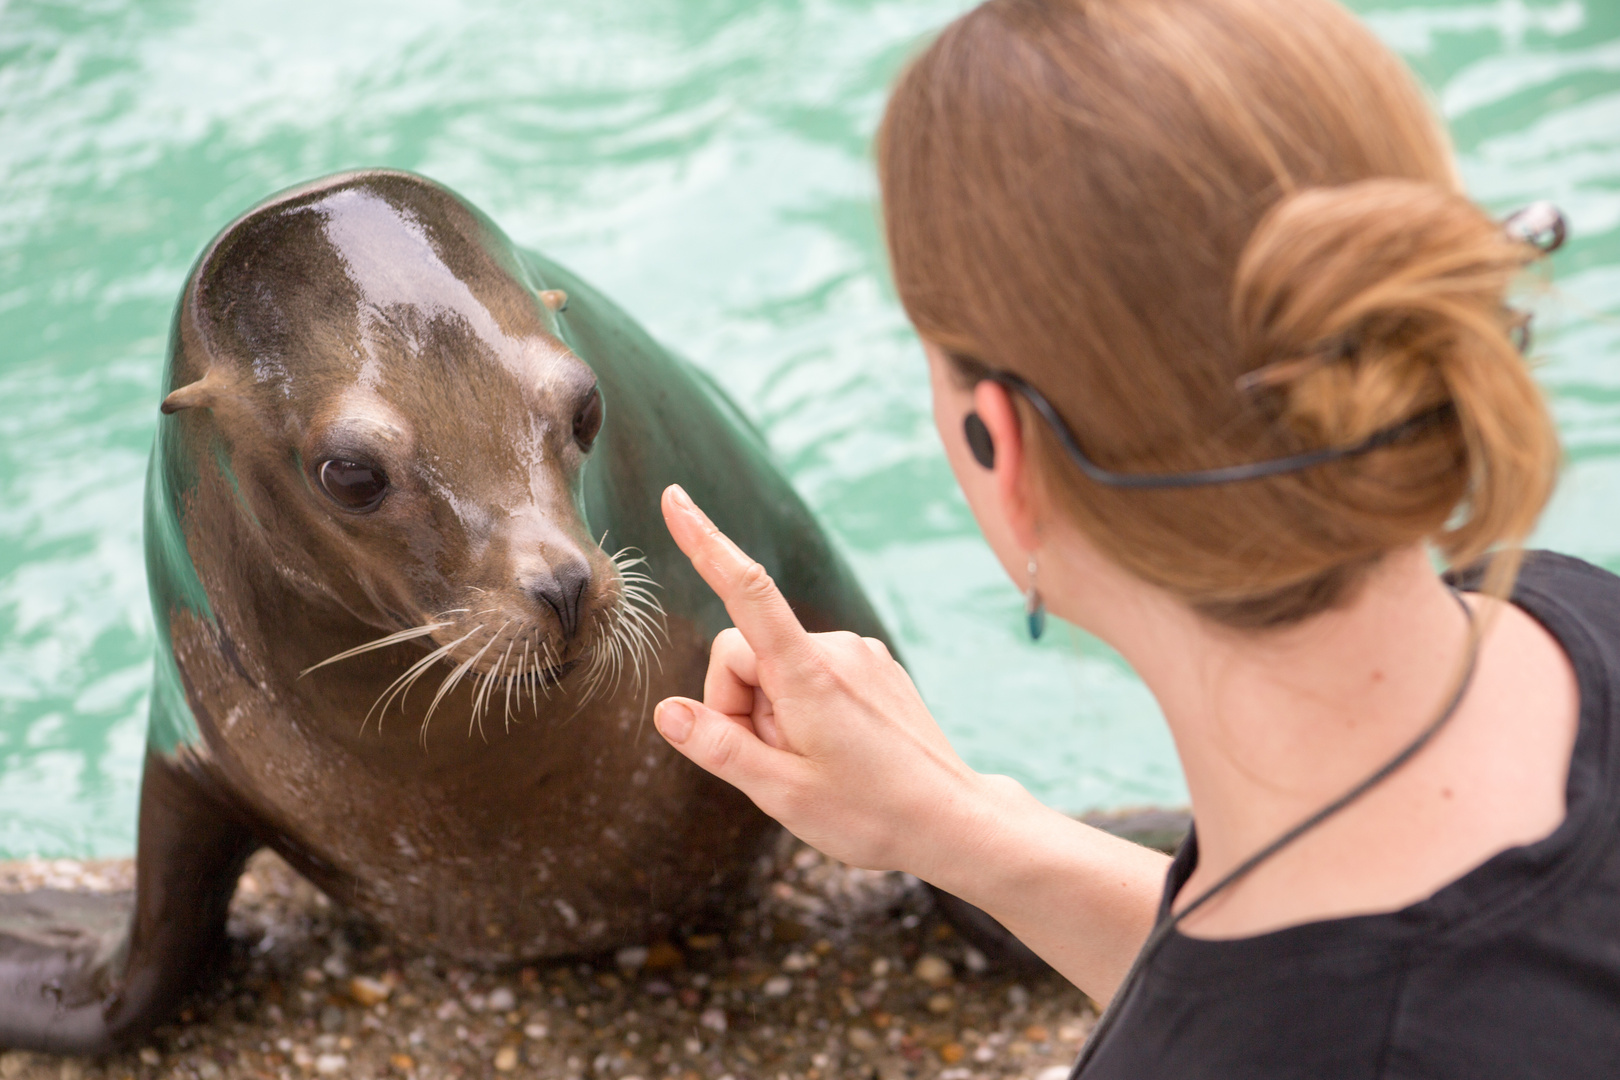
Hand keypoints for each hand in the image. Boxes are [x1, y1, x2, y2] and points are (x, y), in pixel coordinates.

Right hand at [654, 484, 993, 873]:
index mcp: (808, 674)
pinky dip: (802, 705)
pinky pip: (809, 671)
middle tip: (773, 762)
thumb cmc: (870, 815)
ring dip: (772, 710)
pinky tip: (834, 749)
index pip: (746, 593)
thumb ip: (720, 746)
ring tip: (812, 761)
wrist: (952, 821)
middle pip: (743, 652)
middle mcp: (836, 648)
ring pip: (775, 665)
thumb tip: (667, 711)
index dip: (706, 543)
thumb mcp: (781, 793)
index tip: (676, 500)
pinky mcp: (873, 665)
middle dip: (738, 703)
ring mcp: (859, 653)